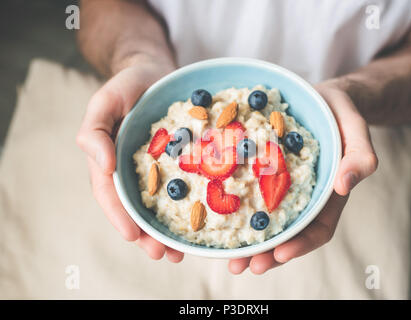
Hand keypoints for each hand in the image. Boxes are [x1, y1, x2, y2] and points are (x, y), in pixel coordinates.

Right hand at [76, 59, 184, 262]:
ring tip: (182, 251)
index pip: (111, 195)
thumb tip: (103, 166)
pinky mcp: (181, 164)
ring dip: (170, 231)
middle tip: (164, 254)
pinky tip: (207, 220)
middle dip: (148, 235)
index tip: (134, 236)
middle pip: (137, 210)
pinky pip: (186, 187)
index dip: (120, 218)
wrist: (156, 72)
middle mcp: (134, 172)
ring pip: (161, 206)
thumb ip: (94, 130)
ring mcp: (159, 170)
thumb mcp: (104, 101)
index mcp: (110, 162)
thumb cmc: (127, 86)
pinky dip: (194, 206)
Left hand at [228, 83, 377, 274]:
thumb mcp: (355, 128)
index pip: (318, 228)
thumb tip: (345, 186)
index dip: (301, 245)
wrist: (320, 97)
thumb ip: (360, 155)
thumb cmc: (340, 113)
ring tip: (228, 257)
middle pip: (287, 233)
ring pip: (265, 220)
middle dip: (267, 253)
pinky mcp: (263, 171)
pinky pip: (248, 193)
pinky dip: (236, 209)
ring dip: (248, 241)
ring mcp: (281, 186)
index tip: (280, 255)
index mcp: (327, 193)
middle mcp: (303, 196)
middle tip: (243, 266)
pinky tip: (216, 214)